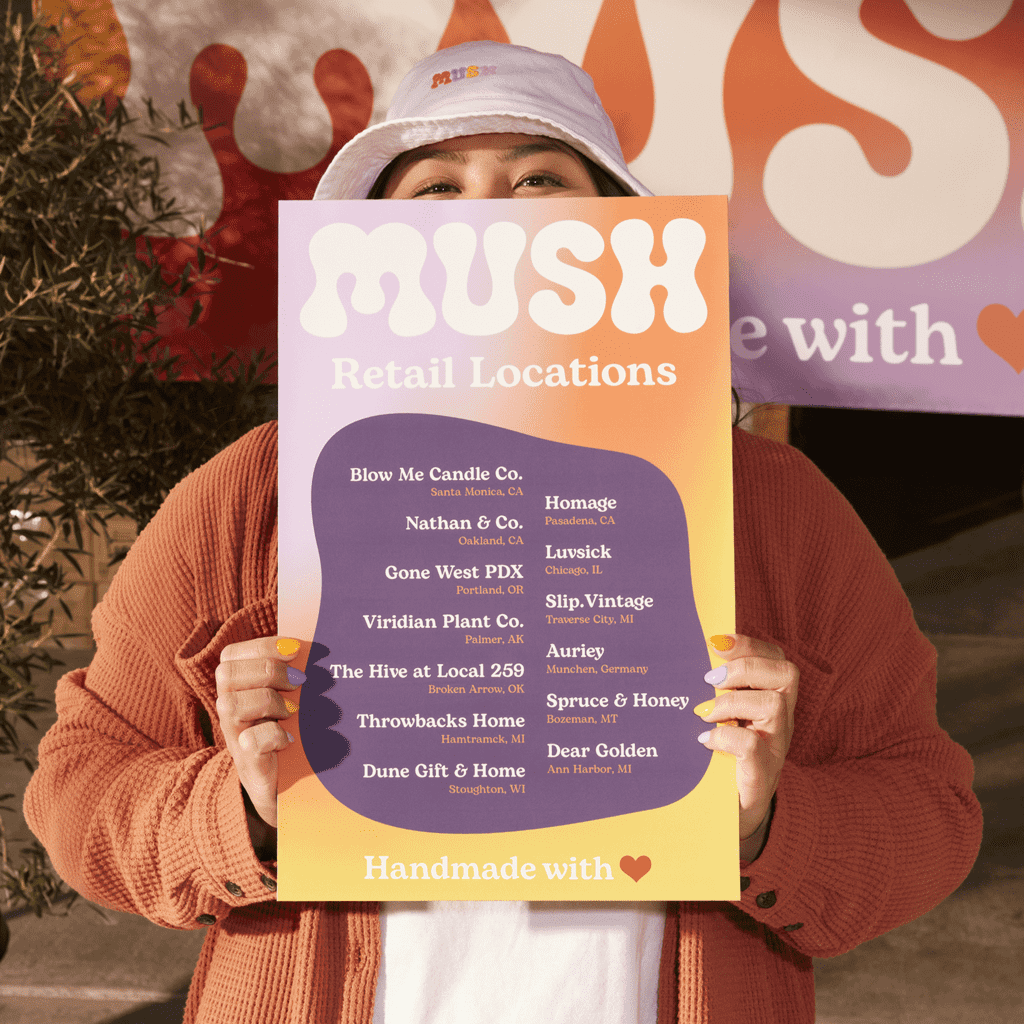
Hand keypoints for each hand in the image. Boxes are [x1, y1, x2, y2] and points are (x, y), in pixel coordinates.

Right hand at [216, 636, 302, 834]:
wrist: (287, 791)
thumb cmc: (292, 735)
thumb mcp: (291, 701)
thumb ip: (295, 674)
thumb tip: (318, 646)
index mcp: (239, 690)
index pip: (231, 655)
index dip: (261, 646)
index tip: (295, 649)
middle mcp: (231, 711)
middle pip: (226, 674)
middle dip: (267, 670)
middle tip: (299, 681)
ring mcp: (235, 738)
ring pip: (230, 705)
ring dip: (267, 700)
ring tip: (293, 709)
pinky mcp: (248, 764)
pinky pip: (249, 741)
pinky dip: (272, 735)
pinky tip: (290, 738)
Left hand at [696, 634, 798, 848]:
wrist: (736, 812)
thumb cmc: (725, 758)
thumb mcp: (725, 718)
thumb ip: (717, 690)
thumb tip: (691, 655)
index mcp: (772, 699)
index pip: (776, 658)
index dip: (749, 644)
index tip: (715, 641)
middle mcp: (780, 720)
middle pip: (786, 673)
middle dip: (746, 666)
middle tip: (712, 678)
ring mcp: (775, 746)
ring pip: (773, 704)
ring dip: (733, 701)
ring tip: (707, 712)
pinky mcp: (762, 773)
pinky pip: (751, 745)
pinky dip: (725, 737)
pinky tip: (705, 740)